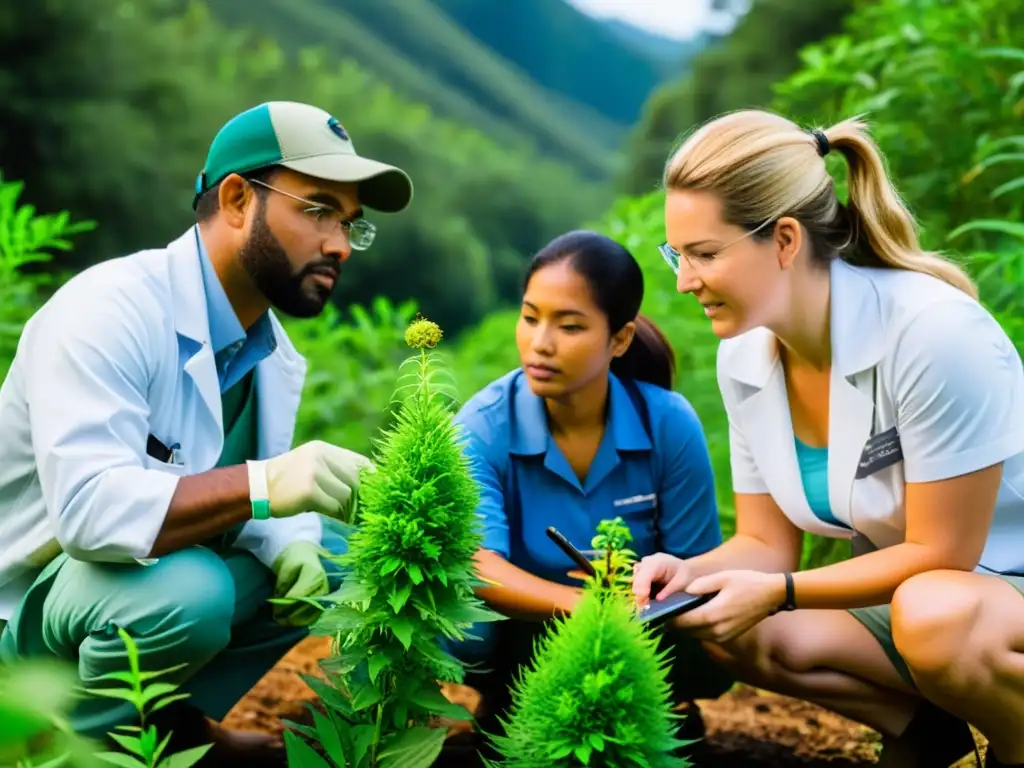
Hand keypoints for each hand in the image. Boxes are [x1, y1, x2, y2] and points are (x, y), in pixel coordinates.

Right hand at [263, 440, 372, 519]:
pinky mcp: (309, 491)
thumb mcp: (312, 465)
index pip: (359, 461)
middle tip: (359, 510)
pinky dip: (336, 514)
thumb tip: (366, 485)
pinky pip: (334, 506)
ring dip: (346, 508)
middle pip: (355, 480)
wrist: (258, 488)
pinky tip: (332, 516)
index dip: (371, 478)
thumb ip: (335, 469)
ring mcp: (314, 473)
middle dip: (359, 497)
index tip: (376, 492)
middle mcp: (320, 457)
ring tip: (341, 514)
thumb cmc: (288, 481)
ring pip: (346, 495)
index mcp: (323, 449)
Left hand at [269, 540, 329, 626]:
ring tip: (283, 622)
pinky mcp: (326, 599)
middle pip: (307, 606)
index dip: (287, 605)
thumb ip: (283, 586)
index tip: (275, 611)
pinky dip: (304, 620)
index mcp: (315, 573)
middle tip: (277, 619)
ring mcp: (327, 593)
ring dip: (298, 620)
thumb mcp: (285, 569)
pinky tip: (293, 621)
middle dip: (291, 615)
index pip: (300, 594)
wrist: (306, 554)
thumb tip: (279, 603)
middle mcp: (324, 584)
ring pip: (313, 612)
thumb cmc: (294, 560)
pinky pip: (316, 613)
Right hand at [631, 552, 693, 608]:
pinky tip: (644, 601)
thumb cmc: (684, 574)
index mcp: (658, 562)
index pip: (645, 574)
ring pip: (634, 581)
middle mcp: (647, 562)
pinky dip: (639, 593)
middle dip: (639, 595)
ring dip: (638, 595)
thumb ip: (670, 589)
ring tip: (644, 606)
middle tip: (643, 609)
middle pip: (637, 578)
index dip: (642, 588)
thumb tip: (658, 599)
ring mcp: (642, 566)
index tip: (643, 604)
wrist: (683, 568)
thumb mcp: (681, 582)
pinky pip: (636, 583)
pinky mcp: (640, 572)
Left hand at [669, 570, 786, 642]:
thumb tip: (683, 592)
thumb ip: (700, 586)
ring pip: (694, 635)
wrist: (772, 595)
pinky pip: (705, 635)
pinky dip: (695, 628)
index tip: (656, 611)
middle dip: (673, 623)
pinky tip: (691, 616)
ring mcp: (723, 636)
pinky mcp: (728, 637)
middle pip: (685, 632)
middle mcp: (717, 631)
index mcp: (713, 615)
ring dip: (684, 627)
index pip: (681, 622)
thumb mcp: (722, 578)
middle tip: (661, 611)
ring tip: (674, 612)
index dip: (667, 617)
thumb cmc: (747, 582)